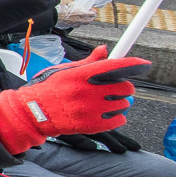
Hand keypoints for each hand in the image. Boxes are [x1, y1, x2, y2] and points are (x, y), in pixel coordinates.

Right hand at [0, 47, 149, 152]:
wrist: (32, 113)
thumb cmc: (47, 90)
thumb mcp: (63, 70)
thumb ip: (87, 62)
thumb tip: (104, 51)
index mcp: (80, 75)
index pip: (114, 66)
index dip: (133, 64)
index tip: (143, 64)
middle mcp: (87, 92)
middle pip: (125, 87)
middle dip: (123, 87)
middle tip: (114, 89)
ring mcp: (90, 110)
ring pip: (124, 104)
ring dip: (119, 103)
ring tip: (106, 102)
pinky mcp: (92, 125)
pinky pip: (119, 120)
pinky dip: (117, 117)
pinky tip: (107, 113)